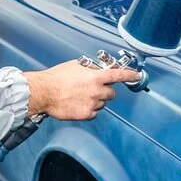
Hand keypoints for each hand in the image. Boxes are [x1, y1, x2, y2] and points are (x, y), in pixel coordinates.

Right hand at [23, 60, 140, 120]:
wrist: (44, 92)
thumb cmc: (56, 78)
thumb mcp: (75, 66)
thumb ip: (90, 69)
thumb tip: (98, 69)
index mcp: (95, 77)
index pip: (119, 76)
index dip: (130, 75)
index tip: (136, 76)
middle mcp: (96, 91)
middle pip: (111, 93)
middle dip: (106, 90)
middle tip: (94, 88)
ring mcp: (92, 104)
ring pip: (103, 103)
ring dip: (97, 100)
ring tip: (81, 96)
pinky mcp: (86, 114)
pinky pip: (94, 113)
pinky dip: (90, 109)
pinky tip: (78, 104)